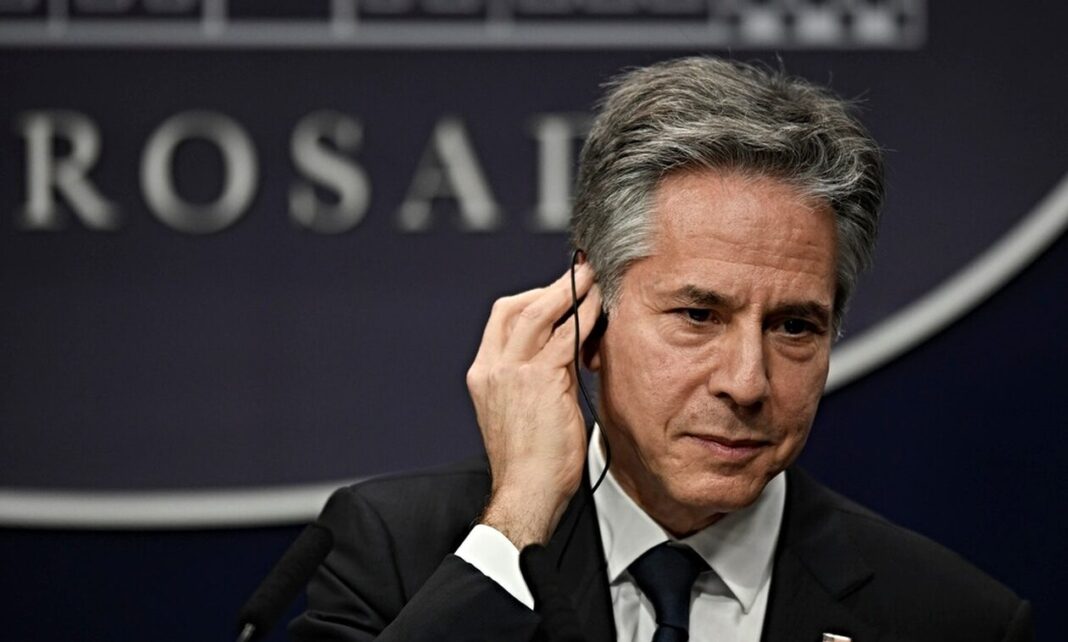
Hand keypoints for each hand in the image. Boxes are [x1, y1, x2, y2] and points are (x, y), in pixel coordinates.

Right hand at [466, 262, 601, 547]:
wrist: (526, 493)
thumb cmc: (531, 462)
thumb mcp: (522, 411)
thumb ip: (536, 378)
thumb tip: (566, 352)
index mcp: (484, 375)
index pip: (502, 320)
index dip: (532, 299)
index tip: (558, 292)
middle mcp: (492, 368)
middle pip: (516, 307)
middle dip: (551, 287)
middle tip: (579, 275)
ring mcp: (512, 371)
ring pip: (539, 312)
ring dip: (570, 291)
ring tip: (593, 279)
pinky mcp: (539, 379)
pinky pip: (565, 335)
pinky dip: (584, 315)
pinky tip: (600, 307)